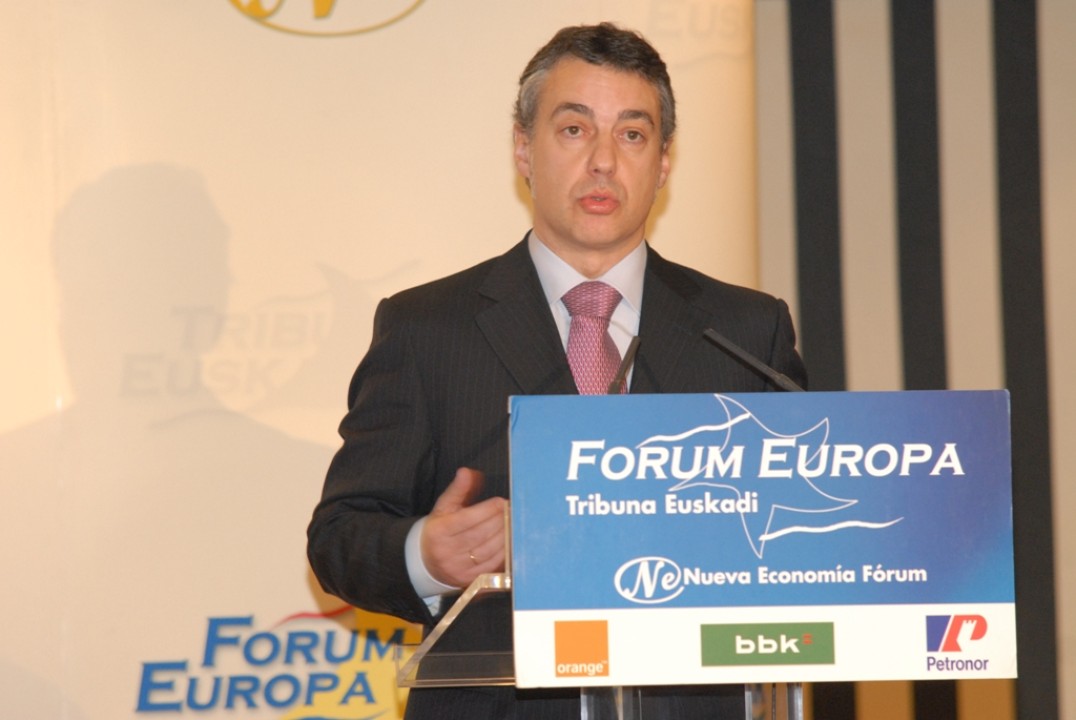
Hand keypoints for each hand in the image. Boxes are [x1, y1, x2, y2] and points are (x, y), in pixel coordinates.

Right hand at [421, 467, 506, 587]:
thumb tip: (467, 472)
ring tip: (512, 524)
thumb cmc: (440, 529)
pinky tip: (510, 541)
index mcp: (439, 531)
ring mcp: (457, 568)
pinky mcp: (468, 580)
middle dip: (499, 521)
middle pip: (480, 535)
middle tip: (511, 511)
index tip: (501, 502)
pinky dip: (504, 553)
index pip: (467, 520)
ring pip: (488, 551)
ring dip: (505, 536)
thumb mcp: (444, 507)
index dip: (487, 510)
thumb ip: (458, 489)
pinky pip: (491, 566)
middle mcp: (447, 551)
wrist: (425, 561)